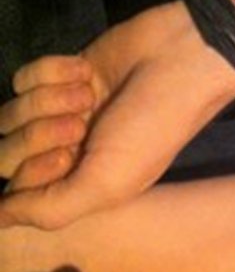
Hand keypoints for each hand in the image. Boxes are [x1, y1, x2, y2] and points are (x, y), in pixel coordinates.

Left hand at [0, 1, 234, 228]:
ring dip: (47, 101)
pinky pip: (23, 78)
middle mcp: (68, 153)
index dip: (32, 173)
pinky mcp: (59, 75)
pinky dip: (50, 73)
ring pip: (11, 113)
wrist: (179, 61)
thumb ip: (47, 210)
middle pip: (7, 153)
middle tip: (78, 125)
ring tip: (87, 94)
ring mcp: (61, 113)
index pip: (19, 192)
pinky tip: (84, 72)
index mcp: (80, 187)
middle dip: (38, 135)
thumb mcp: (105, 185)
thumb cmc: (149, 130)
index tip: (67, 157)